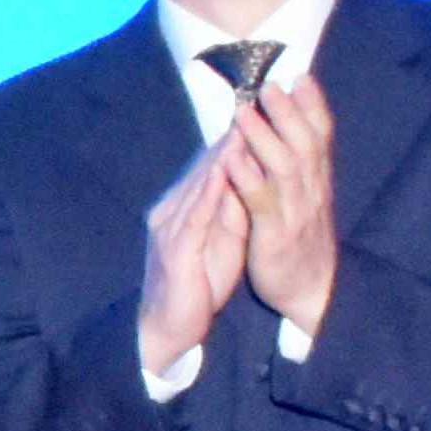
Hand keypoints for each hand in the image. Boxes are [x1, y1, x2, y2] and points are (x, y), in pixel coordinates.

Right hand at [135, 128, 253, 374]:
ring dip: (222, 154)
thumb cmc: (196, 285)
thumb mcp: (221, 240)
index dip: (237, 136)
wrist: (167, 329)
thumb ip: (232, 209)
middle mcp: (173, 210)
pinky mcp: (175, 250)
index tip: (263, 110)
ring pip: (200, 183)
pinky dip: (211, 191)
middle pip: (205, 166)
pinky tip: (225, 173)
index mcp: (185, 208)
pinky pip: (195, 215)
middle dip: (233, 134)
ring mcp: (171, 228)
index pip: (212, 166)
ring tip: (245, 125)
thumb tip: (250, 178)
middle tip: (257, 101)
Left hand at [225, 72, 341, 335]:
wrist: (311, 290)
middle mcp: (311, 191)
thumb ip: (299, 163)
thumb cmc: (301, 237)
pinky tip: (233, 160)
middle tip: (270, 84)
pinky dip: (248, 179)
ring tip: (244, 113)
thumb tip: (291, 124)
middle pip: (304, 144)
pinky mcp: (274, 236)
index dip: (313, 106)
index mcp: (317, 181)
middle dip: (288, 112)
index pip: (321, 136)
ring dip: (264, 138)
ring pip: (284, 169)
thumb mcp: (306, 196)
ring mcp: (295, 213)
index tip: (302, 76)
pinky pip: (261, 204)